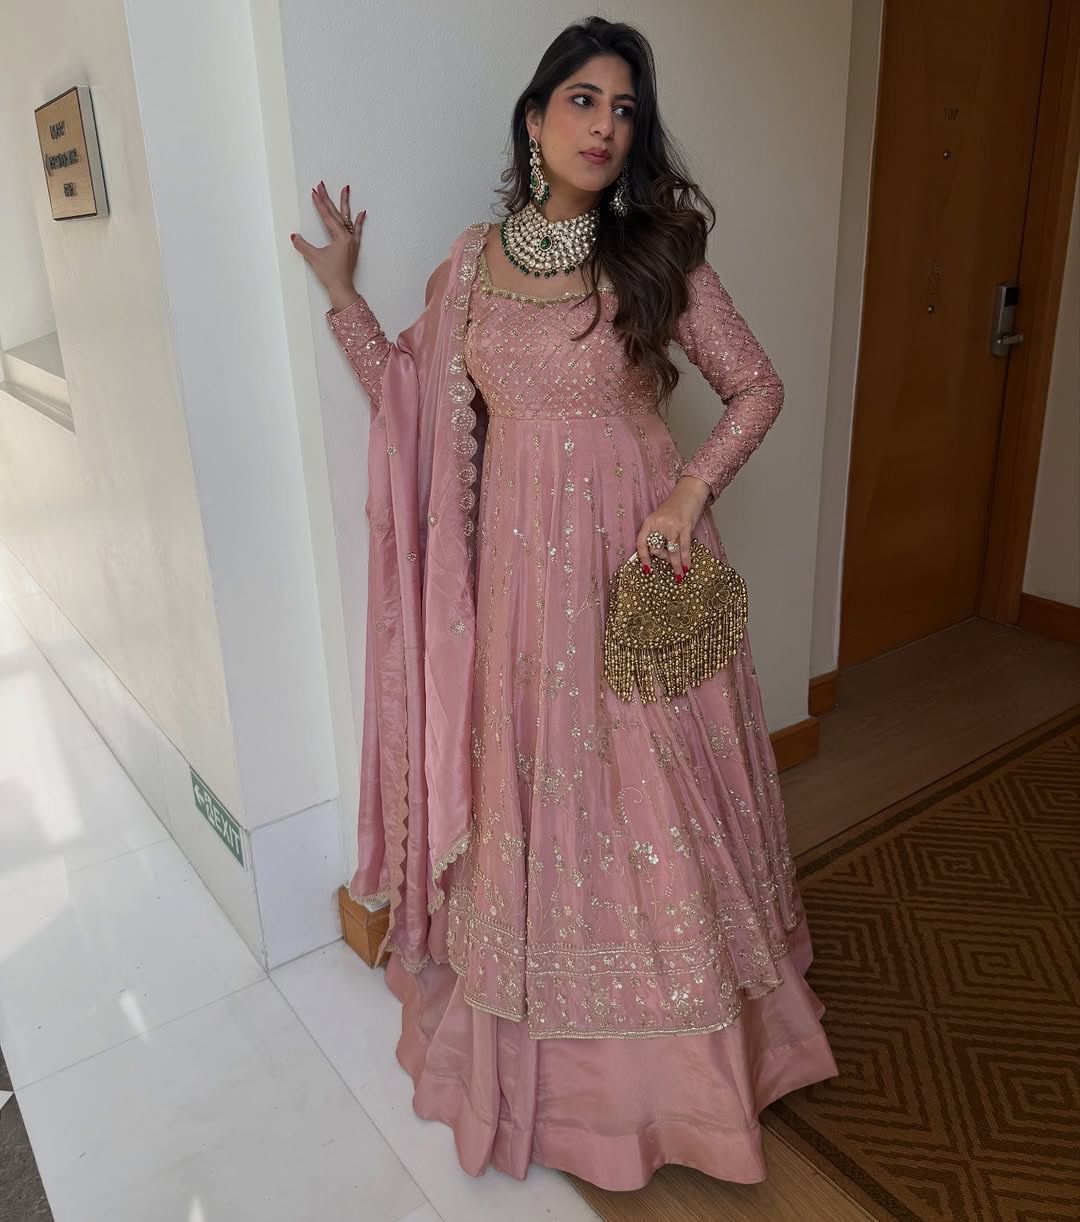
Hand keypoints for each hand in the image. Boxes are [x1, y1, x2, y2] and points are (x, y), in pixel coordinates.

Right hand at [290, 181, 363, 307]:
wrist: (342, 288)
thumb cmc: (330, 274)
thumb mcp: (314, 258)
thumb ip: (303, 246)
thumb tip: (294, 236)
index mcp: (340, 237)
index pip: (327, 216)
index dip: (319, 204)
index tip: (314, 191)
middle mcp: (348, 237)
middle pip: (336, 213)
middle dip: (328, 198)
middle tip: (322, 184)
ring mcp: (352, 242)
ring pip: (347, 218)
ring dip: (345, 204)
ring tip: (346, 189)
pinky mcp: (353, 248)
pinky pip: (357, 231)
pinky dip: (359, 222)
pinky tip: (362, 212)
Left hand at [635, 476, 710, 578]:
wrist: (689, 492)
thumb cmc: (675, 507)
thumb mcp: (660, 518)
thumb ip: (658, 534)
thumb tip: (661, 555)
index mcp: (650, 522)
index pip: (641, 542)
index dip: (643, 557)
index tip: (647, 569)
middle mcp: (658, 524)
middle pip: (657, 549)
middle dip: (664, 558)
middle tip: (671, 560)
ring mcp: (672, 526)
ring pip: (672, 551)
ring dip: (676, 566)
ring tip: (679, 577)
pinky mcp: (685, 527)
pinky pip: (683, 548)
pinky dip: (685, 559)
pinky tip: (686, 567)